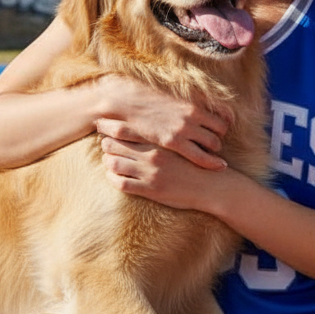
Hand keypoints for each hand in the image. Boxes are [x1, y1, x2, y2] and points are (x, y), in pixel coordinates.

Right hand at [93, 73, 232, 169]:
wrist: (129, 103)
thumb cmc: (150, 101)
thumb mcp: (175, 98)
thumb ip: (191, 102)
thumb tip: (204, 107)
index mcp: (194, 103)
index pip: (224, 114)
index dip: (227, 123)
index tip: (226, 128)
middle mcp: (193, 115)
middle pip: (221, 130)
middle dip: (220, 137)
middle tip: (217, 144)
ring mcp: (184, 128)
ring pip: (214, 143)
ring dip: (215, 149)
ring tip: (212, 153)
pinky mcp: (174, 142)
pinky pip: (200, 156)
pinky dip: (212, 161)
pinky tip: (218, 166)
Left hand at [99, 135, 230, 211]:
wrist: (211, 185)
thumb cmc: (196, 161)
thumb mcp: (182, 140)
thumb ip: (164, 132)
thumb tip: (148, 123)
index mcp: (158, 140)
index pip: (125, 128)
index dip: (110, 126)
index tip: (103, 124)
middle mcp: (151, 154)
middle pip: (114, 144)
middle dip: (106, 142)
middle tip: (104, 142)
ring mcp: (149, 172)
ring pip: (113, 163)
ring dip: (107, 160)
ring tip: (108, 159)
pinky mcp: (149, 189)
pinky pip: (121, 183)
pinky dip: (112, 178)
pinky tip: (113, 176)